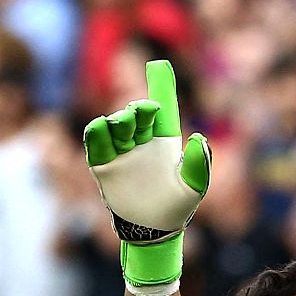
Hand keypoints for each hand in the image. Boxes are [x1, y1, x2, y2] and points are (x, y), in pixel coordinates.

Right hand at [82, 60, 210, 294]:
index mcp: (164, 142)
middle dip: (139, 109)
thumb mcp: (194, 188)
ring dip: (119, 120)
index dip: (161, 86)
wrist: (153, 231)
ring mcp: (121, 153)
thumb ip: (199, 165)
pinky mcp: (104, 166)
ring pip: (115, 126)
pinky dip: (97, 133)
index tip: (159, 64)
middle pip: (136, 115)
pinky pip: (97, 144)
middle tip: (144, 112)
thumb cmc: (177, 208)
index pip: (162, 109)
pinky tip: (102, 127)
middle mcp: (141, 142)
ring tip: (125, 124)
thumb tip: (199, 140)